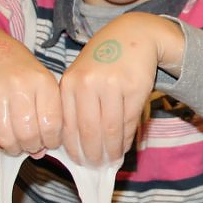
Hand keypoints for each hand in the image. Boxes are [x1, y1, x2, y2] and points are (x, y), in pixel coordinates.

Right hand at [0, 25, 62, 156]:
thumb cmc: (17, 67)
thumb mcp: (40, 81)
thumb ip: (46, 113)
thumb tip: (41, 151)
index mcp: (42, 82)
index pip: (52, 125)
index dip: (51, 141)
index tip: (49, 142)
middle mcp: (19, 86)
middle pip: (29, 135)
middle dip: (32, 147)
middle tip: (31, 146)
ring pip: (7, 139)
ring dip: (13, 148)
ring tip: (16, 144)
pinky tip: (1, 137)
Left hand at [59, 13, 173, 164]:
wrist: (133, 36)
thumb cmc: (104, 60)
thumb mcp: (82, 76)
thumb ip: (77, 105)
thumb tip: (78, 145)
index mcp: (69, 83)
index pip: (68, 125)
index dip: (74, 148)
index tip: (80, 162)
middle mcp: (87, 83)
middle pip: (88, 130)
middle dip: (93, 153)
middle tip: (96, 166)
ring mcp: (111, 85)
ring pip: (109, 129)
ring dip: (111, 150)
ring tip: (111, 160)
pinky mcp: (134, 88)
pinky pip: (128, 121)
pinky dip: (125, 138)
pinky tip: (123, 146)